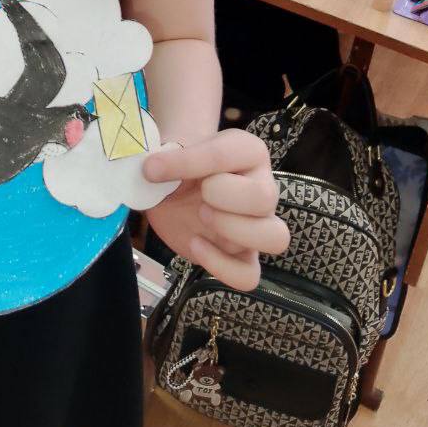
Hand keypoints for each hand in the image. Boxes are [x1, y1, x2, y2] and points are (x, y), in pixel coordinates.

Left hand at [145, 129, 288, 290]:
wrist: (171, 190)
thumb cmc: (179, 165)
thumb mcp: (171, 152)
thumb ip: (168, 156)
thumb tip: (152, 169)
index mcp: (247, 151)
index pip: (230, 155)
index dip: (189, 162)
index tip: (152, 169)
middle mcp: (262, 187)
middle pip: (266, 198)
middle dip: (225, 198)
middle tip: (198, 196)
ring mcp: (257, 225)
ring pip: (275, 237)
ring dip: (234, 231)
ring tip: (202, 218)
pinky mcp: (242, 257)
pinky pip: (249, 275)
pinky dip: (221, 266)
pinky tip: (195, 245)